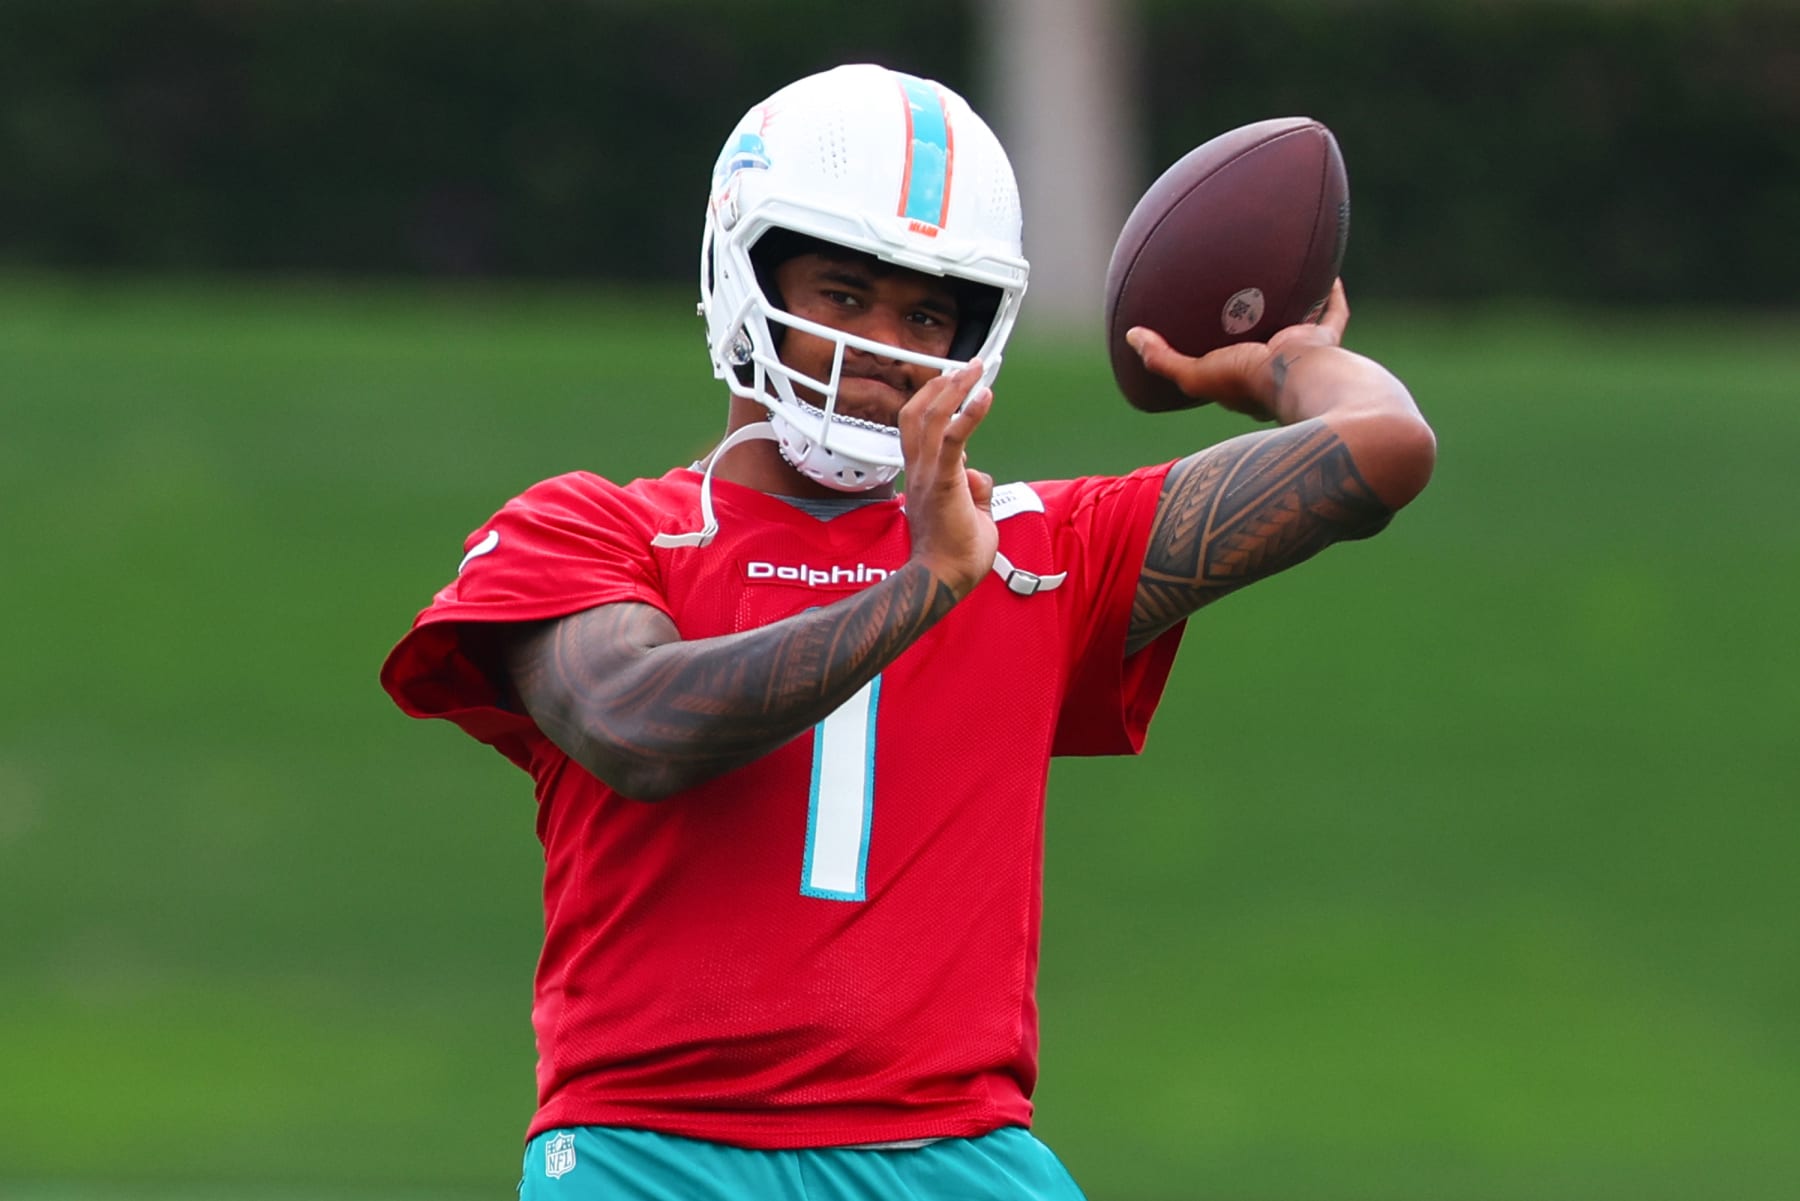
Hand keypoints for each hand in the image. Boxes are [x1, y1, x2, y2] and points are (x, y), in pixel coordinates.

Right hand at [900, 359, 997, 598]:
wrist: (942, 580)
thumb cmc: (955, 557)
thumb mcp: (971, 516)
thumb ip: (974, 492)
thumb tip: (979, 475)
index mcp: (922, 478)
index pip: (918, 430)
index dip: (933, 403)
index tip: (953, 385)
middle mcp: (919, 471)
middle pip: (917, 414)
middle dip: (941, 386)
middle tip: (966, 367)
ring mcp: (928, 476)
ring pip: (932, 419)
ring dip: (954, 389)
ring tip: (975, 369)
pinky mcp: (944, 483)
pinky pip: (954, 440)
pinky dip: (969, 414)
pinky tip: (985, 396)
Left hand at [1127, 278, 1351, 421]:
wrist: (1299, 378)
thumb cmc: (1248, 381)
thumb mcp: (1195, 374)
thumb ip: (1163, 359)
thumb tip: (1131, 335)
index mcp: (1243, 381)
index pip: (1224, 366)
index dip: (1211, 353)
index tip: (1199, 333)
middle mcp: (1273, 370)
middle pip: (1260, 342)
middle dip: (1251, 326)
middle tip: (1239, 300)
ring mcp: (1301, 355)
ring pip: (1296, 327)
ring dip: (1289, 308)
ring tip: (1278, 281)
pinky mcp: (1324, 340)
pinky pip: (1332, 313)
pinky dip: (1330, 294)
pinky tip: (1326, 271)